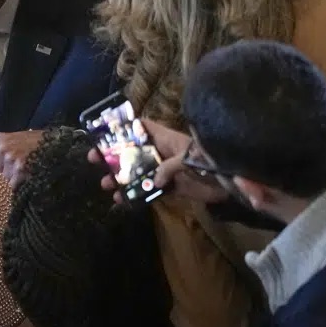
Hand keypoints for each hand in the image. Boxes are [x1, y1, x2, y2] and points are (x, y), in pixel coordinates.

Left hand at [0, 130, 43, 188]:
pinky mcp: (19, 168)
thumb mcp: (15, 141)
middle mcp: (1, 147)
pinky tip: (23, 185)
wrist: (57, 142)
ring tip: (19, 184)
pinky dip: (17, 188)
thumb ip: (2, 154)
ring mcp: (9, 157)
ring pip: (1, 181)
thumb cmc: (37, 142)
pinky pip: (12, 185)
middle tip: (8, 185)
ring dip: (9, 185)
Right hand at [88, 118, 227, 204]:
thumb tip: (153, 179)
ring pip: (137, 172)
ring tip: (105, 184)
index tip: (106, 130)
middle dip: (113, 155)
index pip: (143, 126)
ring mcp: (164, 170)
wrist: (232, 184)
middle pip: (133, 150)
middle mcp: (162, 152)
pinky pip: (148, 190)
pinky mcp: (170, 187)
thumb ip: (169, 167)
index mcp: (166, 139)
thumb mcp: (189, 160)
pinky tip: (121, 200)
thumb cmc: (211, 162)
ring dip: (120, 178)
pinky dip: (135, 195)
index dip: (125, 125)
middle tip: (94, 159)